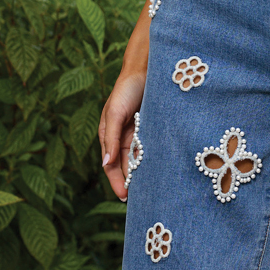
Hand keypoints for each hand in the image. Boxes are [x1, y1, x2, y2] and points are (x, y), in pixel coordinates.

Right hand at [98, 69, 145, 200]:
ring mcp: (138, 133)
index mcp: (109, 135)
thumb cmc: (126, 89)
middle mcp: (123, 137)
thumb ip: (110, 138)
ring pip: (141, 159)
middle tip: (142, 200)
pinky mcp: (152, 128)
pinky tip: (163, 169)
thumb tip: (106, 163)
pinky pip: (153, 148)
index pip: (111, 165)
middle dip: (132, 182)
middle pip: (127, 166)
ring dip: (145, 173)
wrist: (147, 68)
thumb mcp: (115, 113)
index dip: (117, 182)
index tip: (125, 197)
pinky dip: (155, 159)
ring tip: (153, 190)